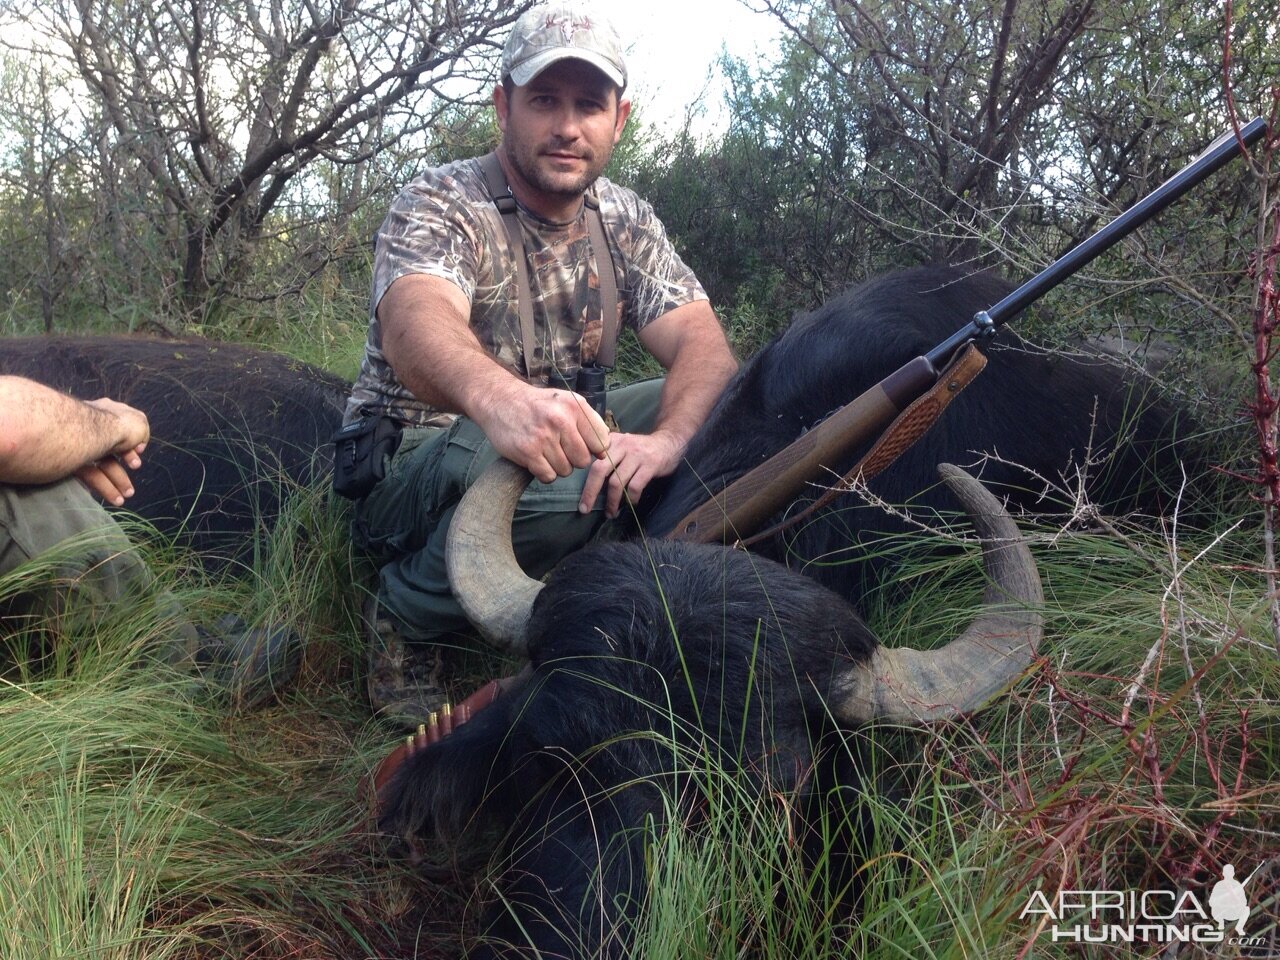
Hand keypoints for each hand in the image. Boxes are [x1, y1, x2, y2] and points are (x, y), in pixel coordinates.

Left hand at [77, 398, 149, 504]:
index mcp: (108, 415)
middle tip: (130, 490)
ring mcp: (80, 444)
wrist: (84, 431)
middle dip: (121, 474)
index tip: (138, 456)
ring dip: (114, 485)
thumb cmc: (115, 425)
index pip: (120, 433)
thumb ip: (142, 432)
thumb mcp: (139, 424)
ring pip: (99, 467)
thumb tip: (137, 444)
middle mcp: (92, 428)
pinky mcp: (68, 458)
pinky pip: (87, 475)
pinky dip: (101, 487)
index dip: (132, 448)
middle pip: (109, 454)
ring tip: (122, 500)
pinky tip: (111, 497)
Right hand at [478, 382, 610, 482]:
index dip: (594, 449)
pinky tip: (537, 460)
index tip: (582, 446)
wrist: (500, 400)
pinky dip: (544, 473)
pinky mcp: (527, 452)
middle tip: (559, 448)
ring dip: (557, 466)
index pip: (601, 442)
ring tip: (545, 451)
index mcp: (574, 406)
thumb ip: (588, 423)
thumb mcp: (566, 402)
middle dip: (573, 459)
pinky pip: (548, 476)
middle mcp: (561, 420)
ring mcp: (543, 437)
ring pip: (565, 470)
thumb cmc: (537, 405)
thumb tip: (604, 452)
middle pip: (583, 460)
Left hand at [579, 430, 682, 517]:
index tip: (581, 503)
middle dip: (590, 493)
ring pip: (617, 482)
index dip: (585, 484)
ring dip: (612, 502)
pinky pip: (635, 486)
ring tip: (611, 513)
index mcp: (611, 441)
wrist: (668, 442)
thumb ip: (606, 457)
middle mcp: (621, 445)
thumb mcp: (621, 445)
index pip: (592, 462)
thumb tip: (588, 483)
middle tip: (585, 509)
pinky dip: (631, 499)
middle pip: (599, 470)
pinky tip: (631, 505)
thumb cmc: (640, 449)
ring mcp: (636, 455)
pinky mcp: (650, 464)